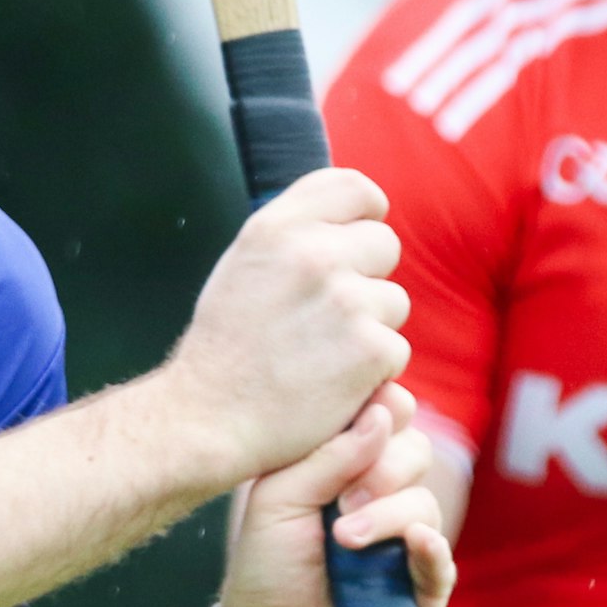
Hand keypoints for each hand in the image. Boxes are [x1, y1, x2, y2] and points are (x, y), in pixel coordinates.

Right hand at [168, 168, 409, 486]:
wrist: (210, 418)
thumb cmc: (227, 345)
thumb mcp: (243, 264)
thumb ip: (293, 232)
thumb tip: (354, 213)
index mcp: (276, 227)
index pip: (355, 188)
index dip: (366, 212)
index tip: (358, 237)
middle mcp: (313, 255)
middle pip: (384, 243)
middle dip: (367, 277)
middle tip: (327, 315)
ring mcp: (347, 302)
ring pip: (394, 301)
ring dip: (370, 328)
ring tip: (320, 354)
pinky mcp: (372, 349)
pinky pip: (396, 349)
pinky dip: (372, 372)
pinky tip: (331, 383)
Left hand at [215, 389, 453, 606]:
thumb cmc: (267, 566)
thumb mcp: (279, 498)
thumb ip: (328, 454)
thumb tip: (383, 412)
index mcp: (346, 466)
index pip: (388, 417)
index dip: (384, 411)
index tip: (365, 419)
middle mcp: (381, 496)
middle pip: (416, 450)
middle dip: (384, 467)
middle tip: (343, 499)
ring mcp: (405, 541)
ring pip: (425, 503)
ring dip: (386, 515)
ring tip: (344, 541)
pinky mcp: (422, 587)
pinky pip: (443, 559)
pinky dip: (431, 548)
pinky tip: (412, 544)